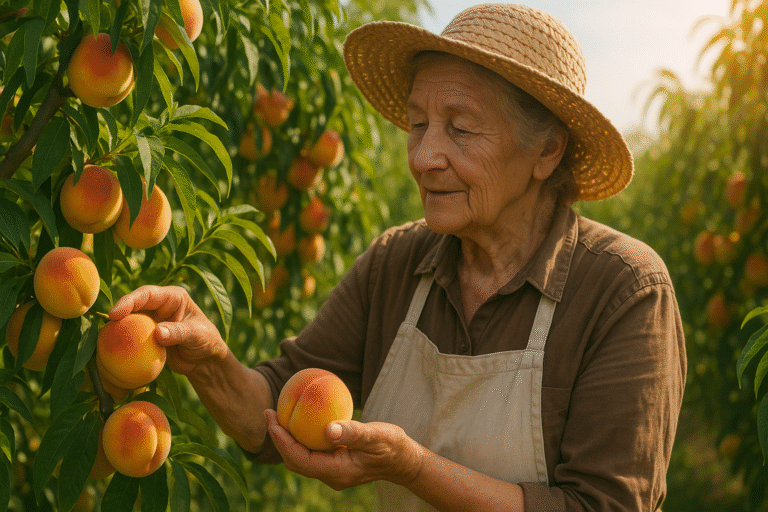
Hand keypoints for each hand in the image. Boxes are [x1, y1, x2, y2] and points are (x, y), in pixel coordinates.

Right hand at [109, 285, 227, 374]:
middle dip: (118, 313)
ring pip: (130, 320)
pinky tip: (111, 349)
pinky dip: (122, 340)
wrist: (205, 360)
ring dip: (118, 328)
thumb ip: (179, 332)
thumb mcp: (197, 335)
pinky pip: (131, 336)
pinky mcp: (146, 336)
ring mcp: (152, 321)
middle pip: (134, 305)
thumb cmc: (206, 341)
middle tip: (106, 327)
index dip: (129, 301)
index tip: (115, 313)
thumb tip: (157, 333)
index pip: (148, 294)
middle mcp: (159, 306)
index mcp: (173, 297)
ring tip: (105, 337)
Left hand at [264, 409, 423, 490]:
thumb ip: (354, 433)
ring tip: (279, 414)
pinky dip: (301, 436)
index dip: (281, 440)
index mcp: (336, 472)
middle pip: (294, 460)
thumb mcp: (377, 436)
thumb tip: (328, 429)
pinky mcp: (335, 464)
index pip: (299, 458)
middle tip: (269, 412)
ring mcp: (332, 471)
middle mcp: (330, 475)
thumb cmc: (393, 447)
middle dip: (278, 438)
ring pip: (301, 457)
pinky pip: (311, 451)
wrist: (404, 462)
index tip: (271, 418)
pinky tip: (301, 417)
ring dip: (287, 438)